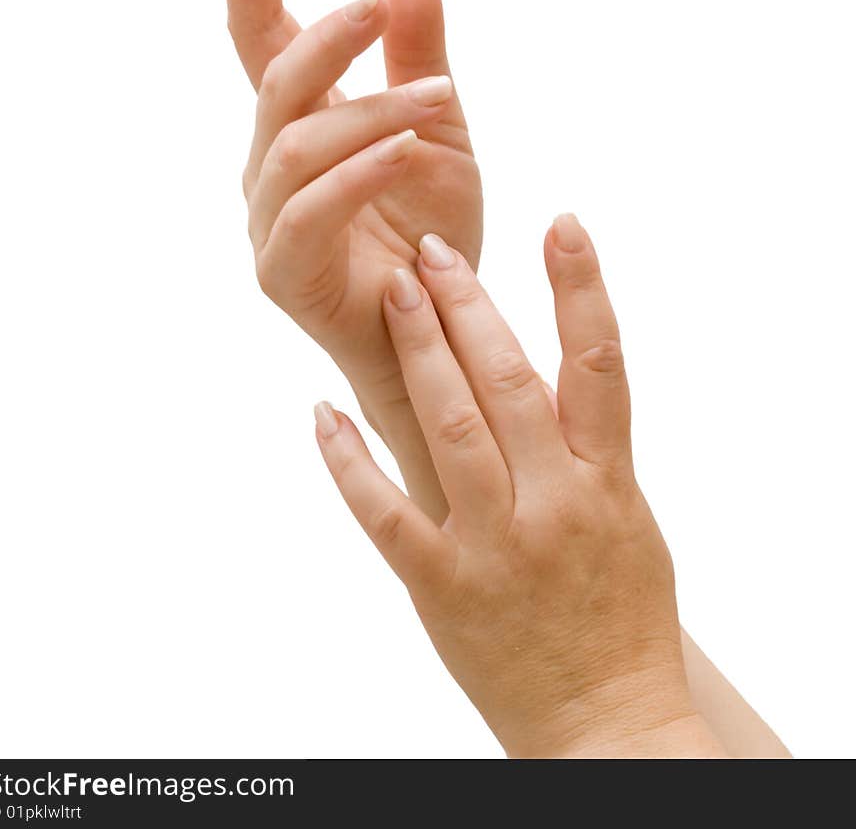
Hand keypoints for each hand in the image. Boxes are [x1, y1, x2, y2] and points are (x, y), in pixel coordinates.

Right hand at [225, 0, 481, 514]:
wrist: (446, 328)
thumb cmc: (434, 228)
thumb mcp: (439, 125)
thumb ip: (418, 53)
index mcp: (302, 124)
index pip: (262, 41)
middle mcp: (271, 166)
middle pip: (278, 81)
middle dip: (329, 39)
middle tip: (381, 6)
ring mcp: (270, 219)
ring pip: (297, 142)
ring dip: (369, 111)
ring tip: (436, 99)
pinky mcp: (283, 271)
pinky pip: (310, 210)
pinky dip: (358, 173)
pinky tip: (406, 149)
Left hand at [313, 215, 726, 756]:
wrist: (605, 724)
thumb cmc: (621, 614)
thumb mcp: (626, 517)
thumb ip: (589, 444)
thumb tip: (546, 370)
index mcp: (608, 481)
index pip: (600, 363)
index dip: (582, 288)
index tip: (562, 222)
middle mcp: (552, 502)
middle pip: (506, 380)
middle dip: (467, 305)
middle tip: (432, 246)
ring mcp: (494, 544)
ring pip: (448, 428)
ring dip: (416, 352)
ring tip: (391, 288)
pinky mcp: (440, 586)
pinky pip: (385, 513)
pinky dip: (348, 461)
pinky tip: (319, 413)